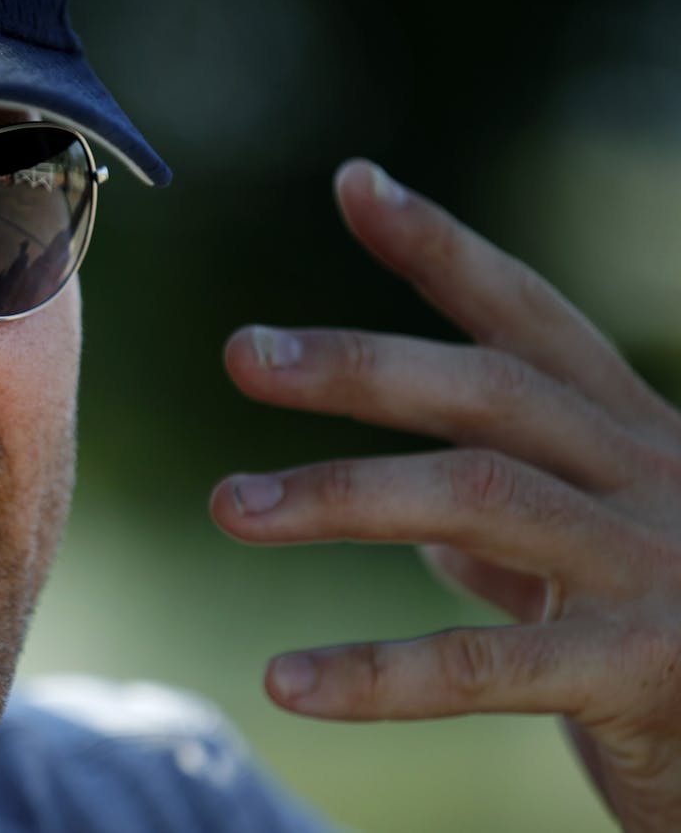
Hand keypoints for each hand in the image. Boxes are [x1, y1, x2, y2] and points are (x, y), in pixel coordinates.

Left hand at [211, 159, 680, 831]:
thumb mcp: (606, 573)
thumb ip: (524, 541)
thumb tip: (430, 534)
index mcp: (635, 442)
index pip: (531, 320)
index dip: (444, 248)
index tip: (353, 183)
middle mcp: (655, 478)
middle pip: (492, 389)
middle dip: (361, 364)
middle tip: (242, 353)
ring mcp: (660, 565)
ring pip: (479, 493)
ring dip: (340, 493)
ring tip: (227, 506)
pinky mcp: (647, 667)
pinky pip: (484, 663)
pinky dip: (374, 672)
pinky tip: (284, 683)